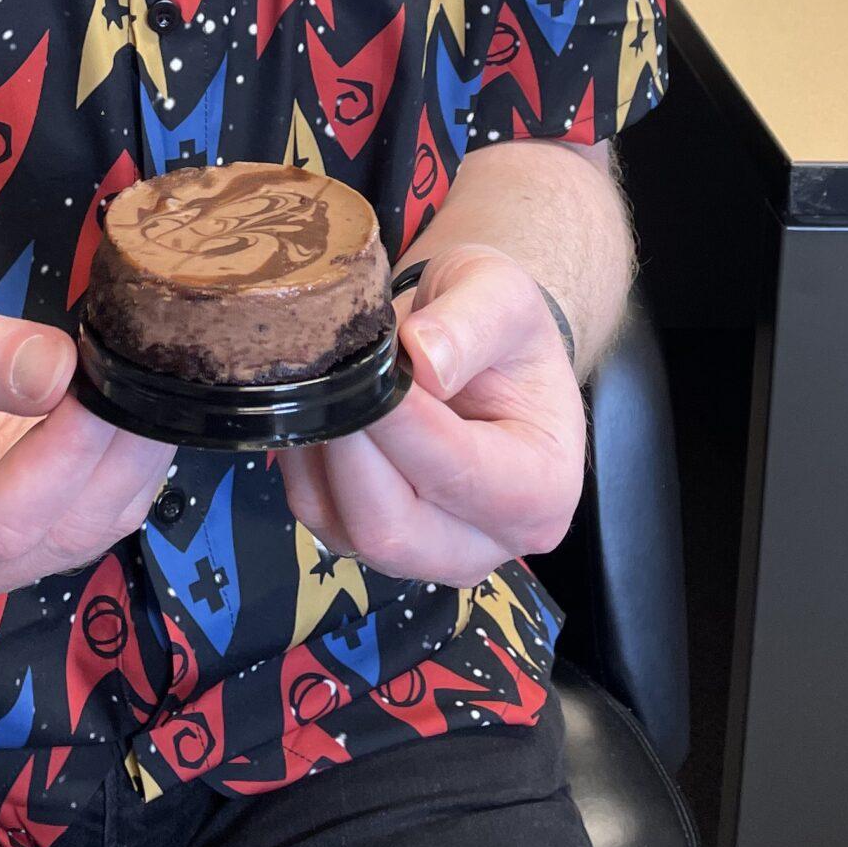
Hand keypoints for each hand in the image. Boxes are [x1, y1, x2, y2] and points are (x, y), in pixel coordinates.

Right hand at [0, 265, 175, 615]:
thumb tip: (58, 371)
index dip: (62, 460)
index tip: (106, 384)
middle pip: (56, 533)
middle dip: (117, 453)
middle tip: (151, 366)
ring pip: (92, 527)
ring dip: (134, 454)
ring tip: (149, 371)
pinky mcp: (32, 540)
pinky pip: (99, 511)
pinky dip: (128, 458)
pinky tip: (137, 400)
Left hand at [272, 243, 584, 584]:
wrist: (478, 344)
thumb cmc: (502, 328)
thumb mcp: (504, 295)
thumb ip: (473, 322)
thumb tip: (426, 362)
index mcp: (544, 487)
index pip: (461, 473)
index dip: (402, 424)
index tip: (363, 369)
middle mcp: (492, 539)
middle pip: (395, 530)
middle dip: (350, 451)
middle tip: (329, 376)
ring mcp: (430, 551)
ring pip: (347, 531)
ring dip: (321, 456)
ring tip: (325, 384)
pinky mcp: (376, 544)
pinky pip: (319, 519)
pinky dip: (303, 465)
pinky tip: (314, 410)